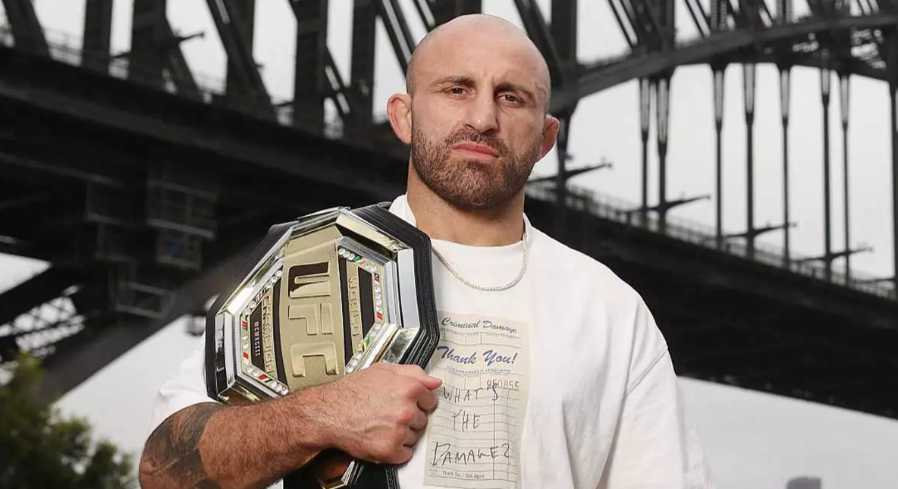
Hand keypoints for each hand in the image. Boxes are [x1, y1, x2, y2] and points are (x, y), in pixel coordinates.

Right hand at [314, 363, 440, 463]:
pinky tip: (382, 437)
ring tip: (383, 424)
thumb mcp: (383, 370)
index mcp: (409, 388)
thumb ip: (413, 372)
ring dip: (403, 434)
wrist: (329, 413)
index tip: (409, 403)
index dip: (419, 401)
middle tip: (390, 413)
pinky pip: (405, 454)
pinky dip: (396, 450)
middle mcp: (406, 410)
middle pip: (423, 419)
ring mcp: (399, 431)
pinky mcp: (390, 450)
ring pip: (414, 437)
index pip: (431, 399)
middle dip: (410, 418)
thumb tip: (434, 381)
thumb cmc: (352, 392)